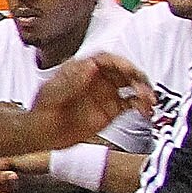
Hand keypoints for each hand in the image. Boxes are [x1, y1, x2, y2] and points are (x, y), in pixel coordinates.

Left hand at [24, 52, 154, 148]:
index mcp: (82, 70)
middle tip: (144, 88)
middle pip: (122, 70)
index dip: (119, 62)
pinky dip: (141, 105)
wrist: (42, 133)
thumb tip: (91, 65)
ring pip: (131, 85)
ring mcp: (105, 93)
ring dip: (143, 90)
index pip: (105, 59)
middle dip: (136, 76)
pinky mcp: (111, 109)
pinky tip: (145, 110)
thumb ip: (73, 80)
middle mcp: (96, 79)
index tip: (129, 70)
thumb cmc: (42, 110)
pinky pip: (131, 103)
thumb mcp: (53, 93)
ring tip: (149, 100)